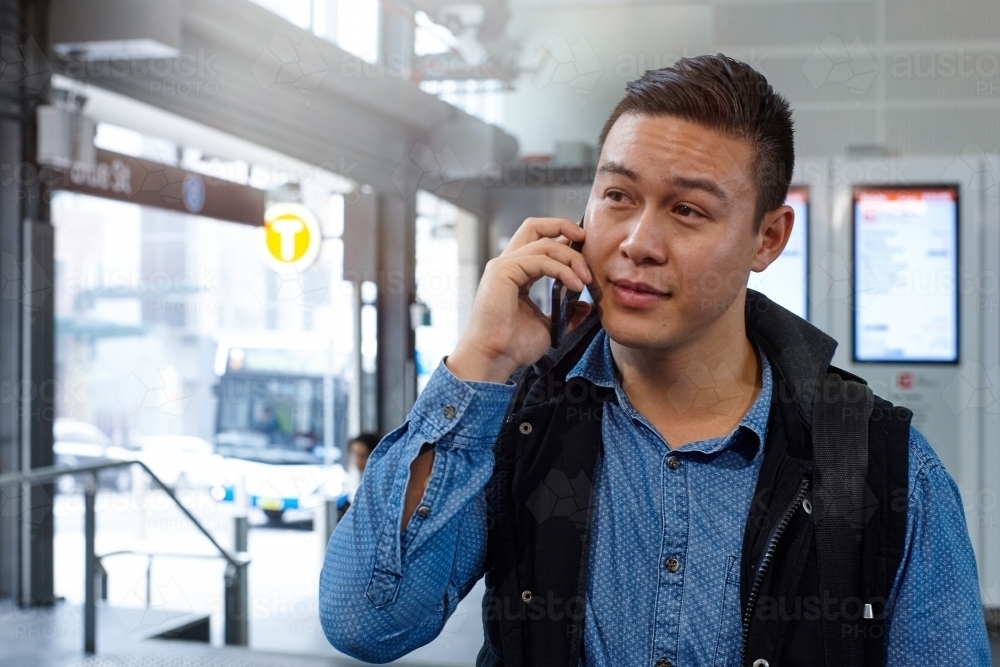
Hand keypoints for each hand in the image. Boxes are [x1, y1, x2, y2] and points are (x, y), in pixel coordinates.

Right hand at [446, 217, 592, 383]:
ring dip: (571, 258)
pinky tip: (575, 285)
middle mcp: (507, 264)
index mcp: (516, 273)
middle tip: (585, 239)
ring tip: (585, 280)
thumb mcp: (550, 326)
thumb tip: (585, 305)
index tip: (585, 248)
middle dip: (562, 226)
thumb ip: (567, 313)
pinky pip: (539, 260)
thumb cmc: (513, 346)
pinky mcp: (503, 272)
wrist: (494, 359)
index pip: (539, 241)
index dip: (562, 237)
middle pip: (534, 226)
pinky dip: (562, 270)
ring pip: (544, 243)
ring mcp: (503, 266)